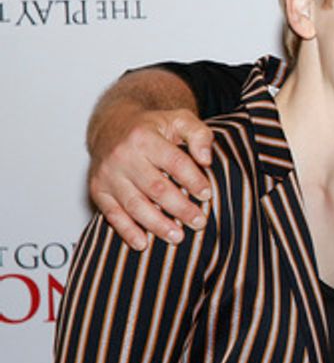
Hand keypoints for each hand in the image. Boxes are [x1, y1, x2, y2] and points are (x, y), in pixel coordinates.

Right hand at [88, 107, 213, 249]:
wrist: (113, 126)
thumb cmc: (153, 127)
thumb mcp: (179, 120)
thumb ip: (199, 134)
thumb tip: (206, 160)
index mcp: (145, 137)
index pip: (174, 162)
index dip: (193, 180)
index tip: (207, 195)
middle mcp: (123, 156)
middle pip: (156, 187)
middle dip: (180, 208)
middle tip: (199, 222)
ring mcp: (108, 175)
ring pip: (134, 205)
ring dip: (157, 224)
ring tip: (178, 237)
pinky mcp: (97, 189)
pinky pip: (112, 214)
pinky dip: (127, 231)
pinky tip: (143, 243)